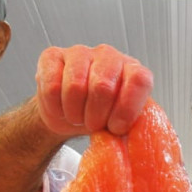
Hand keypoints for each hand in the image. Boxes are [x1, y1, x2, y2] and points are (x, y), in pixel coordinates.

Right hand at [35, 44, 152, 136]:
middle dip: (96, 116)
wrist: (69, 116)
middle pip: (103, 86)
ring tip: (77, 117)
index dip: (127, 109)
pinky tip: (60, 108)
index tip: (116, 128)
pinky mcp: (52, 56)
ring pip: (75, 86)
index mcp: (133, 70)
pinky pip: (52, 85)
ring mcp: (80, 52)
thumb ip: (135, 126)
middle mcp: (109, 55)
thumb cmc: (101, 118)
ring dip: (74, 113)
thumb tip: (138, 139)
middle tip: (93, 125)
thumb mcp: (123, 125)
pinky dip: (55, 107)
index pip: (139, 80)